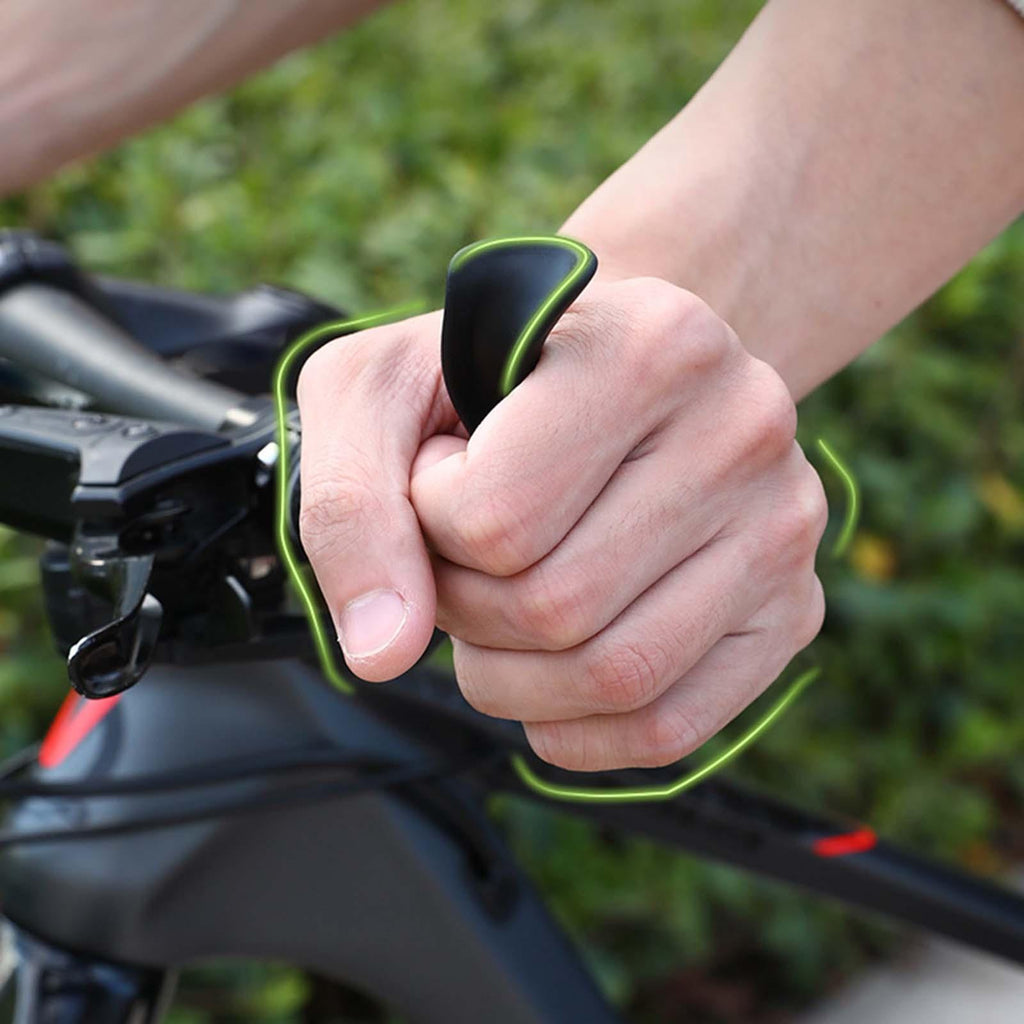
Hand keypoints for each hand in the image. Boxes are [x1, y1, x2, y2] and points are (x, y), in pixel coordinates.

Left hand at [296, 277, 826, 770]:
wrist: (608, 373)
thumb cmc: (488, 380)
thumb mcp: (380, 393)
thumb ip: (353, 505)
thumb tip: (385, 653)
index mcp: (650, 343)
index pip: (495, 519)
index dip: (429, 523)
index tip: (446, 473)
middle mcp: (743, 426)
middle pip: (552, 608)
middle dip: (465, 604)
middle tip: (466, 549)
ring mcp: (781, 526)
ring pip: (611, 678)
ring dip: (511, 673)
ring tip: (501, 600)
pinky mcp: (794, 611)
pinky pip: (667, 729)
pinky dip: (573, 725)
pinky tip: (545, 667)